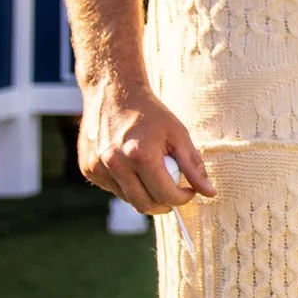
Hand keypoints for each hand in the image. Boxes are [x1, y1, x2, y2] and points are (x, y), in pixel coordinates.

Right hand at [77, 78, 214, 212]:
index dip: (182, 199)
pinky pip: (113, 189)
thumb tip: (210, 193)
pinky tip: (130, 165)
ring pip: (127, 199)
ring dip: (144, 194)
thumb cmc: (151, 113)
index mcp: (140, 154)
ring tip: (152, 171)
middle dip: (164, 204)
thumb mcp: (178, 134)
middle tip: (174, 194)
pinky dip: (126, 184)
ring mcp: (97, 167)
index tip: (189, 192)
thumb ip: (193, 166)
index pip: (165, 195)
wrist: (114, 93)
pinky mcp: (87, 169)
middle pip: (144, 204)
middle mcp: (115, 163)